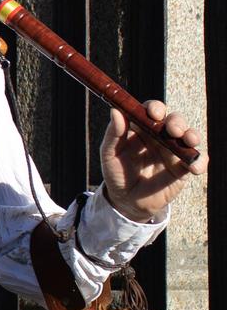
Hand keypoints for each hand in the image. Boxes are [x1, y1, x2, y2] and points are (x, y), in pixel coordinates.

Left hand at [100, 100, 205, 222]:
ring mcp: (173, 150)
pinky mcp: (183, 167)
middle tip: (172, 130)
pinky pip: (197, 160)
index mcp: (141, 128)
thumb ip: (113, 134)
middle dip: (176, 121)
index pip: (151, 111)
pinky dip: (199, 161)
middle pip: (174, 120)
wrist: (128, 201)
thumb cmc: (117, 173)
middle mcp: (160, 136)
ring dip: (192, 135)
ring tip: (189, 141)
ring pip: (189, 136)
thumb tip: (115, 111)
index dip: (155, 108)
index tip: (154, 113)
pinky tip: (194, 167)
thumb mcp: (109, 154)